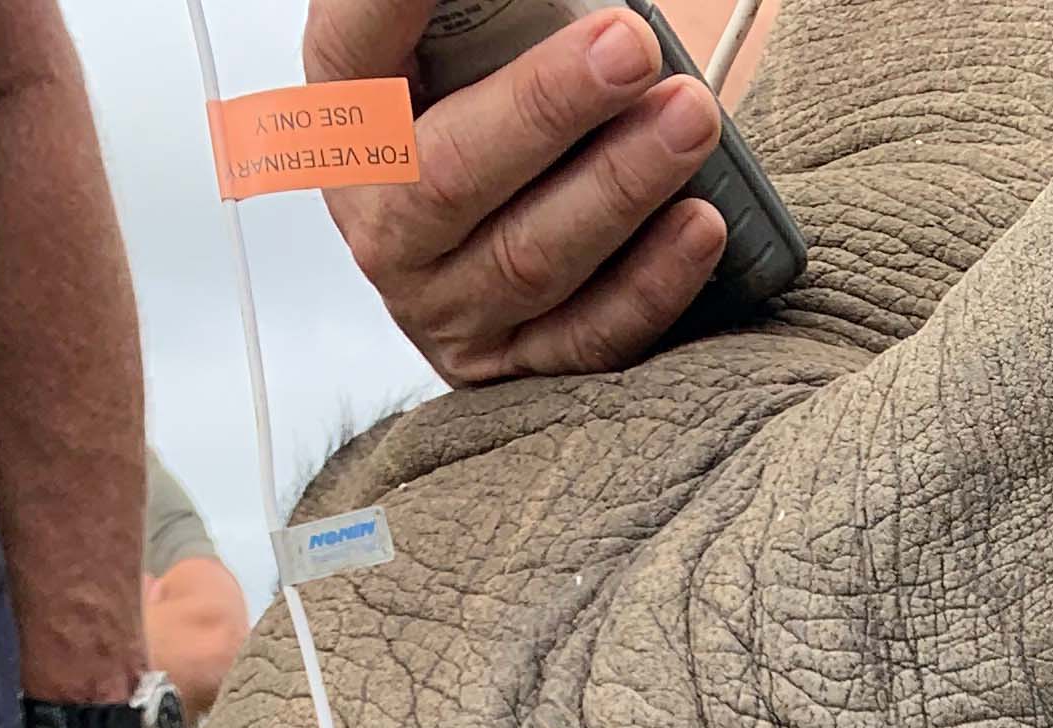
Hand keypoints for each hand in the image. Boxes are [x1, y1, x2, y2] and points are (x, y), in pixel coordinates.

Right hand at [310, 2, 728, 384]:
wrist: (518, 225)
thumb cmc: (505, 114)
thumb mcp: (482, 54)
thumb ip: (507, 22)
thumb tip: (585, 16)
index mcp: (354, 115)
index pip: (353, 44)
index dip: (390, 7)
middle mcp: (382, 219)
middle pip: (452, 173)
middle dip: (550, 106)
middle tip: (631, 48)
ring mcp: (441, 305)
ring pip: (529, 257)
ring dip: (620, 185)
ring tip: (690, 118)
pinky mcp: (509, 366)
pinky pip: (585, 337)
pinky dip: (651, 282)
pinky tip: (700, 225)